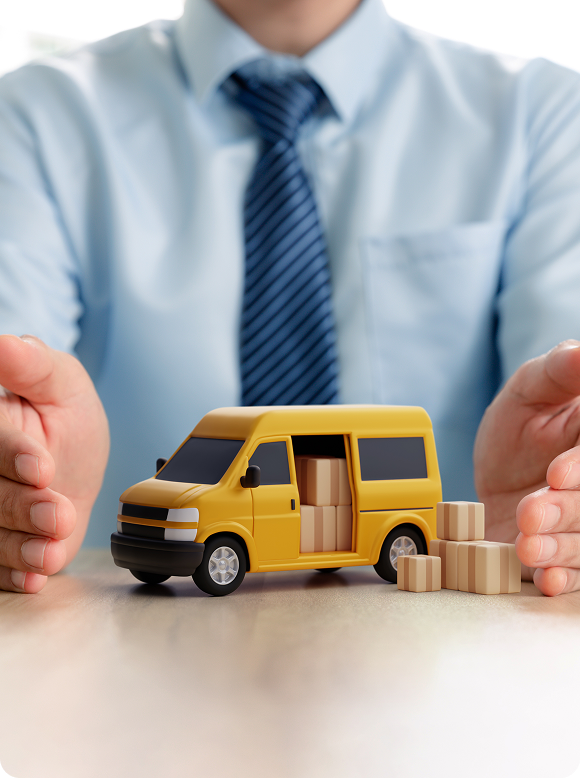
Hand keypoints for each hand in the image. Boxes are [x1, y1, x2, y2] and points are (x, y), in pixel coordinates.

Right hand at [0, 335, 108, 592]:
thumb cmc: (64, 415)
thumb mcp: (61, 383)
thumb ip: (34, 365)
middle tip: (57, 513)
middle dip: (20, 507)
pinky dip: (11, 573)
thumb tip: (5, 344)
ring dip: (17, 547)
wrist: (74, 459)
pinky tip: (33, 578)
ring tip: (50, 553)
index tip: (42, 466)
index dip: (11, 454)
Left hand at [473, 340, 579, 594]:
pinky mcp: (576, 554)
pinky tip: (546, 579)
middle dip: (566, 509)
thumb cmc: (518, 431)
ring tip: (526, 544)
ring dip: (561, 545)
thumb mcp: (529, 392)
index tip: (555, 473)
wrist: (495, 482)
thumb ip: (558, 372)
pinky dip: (565, 577)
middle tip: (529, 511)